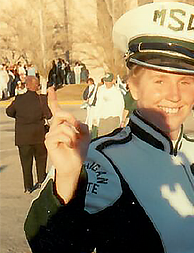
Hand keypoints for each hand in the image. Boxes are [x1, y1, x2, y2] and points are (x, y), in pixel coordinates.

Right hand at [46, 87, 89, 202]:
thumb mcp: (86, 134)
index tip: (50, 88)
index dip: (53, 99)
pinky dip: (69, 140)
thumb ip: (81, 125)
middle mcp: (55, 127)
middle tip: (78, 129)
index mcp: (63, 124)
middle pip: (61, 113)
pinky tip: (69, 146)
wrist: (75, 164)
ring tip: (73, 143)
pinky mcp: (49, 141)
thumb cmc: (79, 150)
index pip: (56, 109)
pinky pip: (60, 134)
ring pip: (64, 126)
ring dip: (73, 135)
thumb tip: (74, 122)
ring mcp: (51, 134)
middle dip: (71, 119)